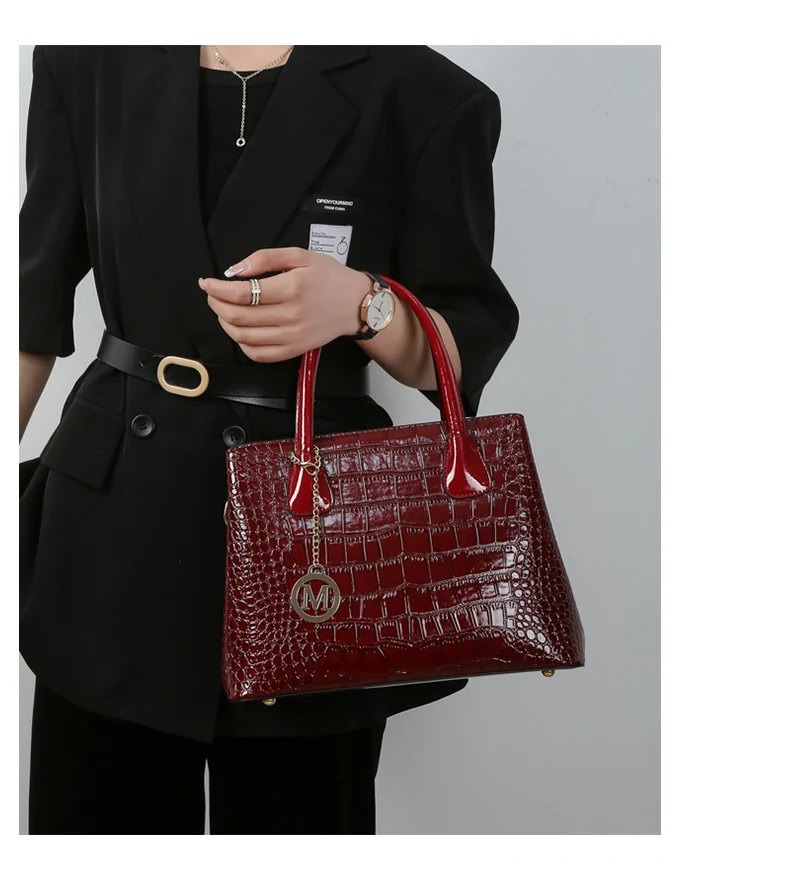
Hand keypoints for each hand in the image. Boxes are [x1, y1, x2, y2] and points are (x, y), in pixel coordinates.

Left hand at [199, 247, 370, 362]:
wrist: (356, 305)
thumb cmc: (329, 277)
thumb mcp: (301, 255)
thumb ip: (265, 258)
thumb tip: (234, 270)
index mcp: (291, 288)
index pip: (242, 294)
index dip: (217, 289)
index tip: (207, 283)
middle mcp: (290, 315)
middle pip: (238, 317)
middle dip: (216, 305)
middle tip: (213, 295)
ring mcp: (292, 337)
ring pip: (244, 337)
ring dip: (225, 324)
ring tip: (224, 311)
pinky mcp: (294, 350)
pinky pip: (259, 355)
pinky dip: (242, 344)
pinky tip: (241, 331)